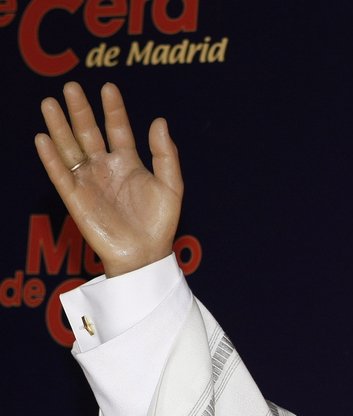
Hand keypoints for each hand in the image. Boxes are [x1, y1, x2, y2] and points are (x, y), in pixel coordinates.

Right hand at [35, 82, 182, 276]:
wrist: (146, 253)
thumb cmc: (160, 223)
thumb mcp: (171, 186)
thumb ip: (166, 154)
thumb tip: (159, 121)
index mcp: (129, 162)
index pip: (118, 128)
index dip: (113, 109)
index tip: (108, 87)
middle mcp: (105, 168)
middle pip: (88, 133)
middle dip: (80, 110)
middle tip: (70, 86)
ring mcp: (89, 181)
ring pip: (70, 148)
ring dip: (59, 126)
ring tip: (50, 103)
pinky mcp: (75, 198)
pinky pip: (60, 174)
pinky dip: (51, 157)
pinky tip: (43, 138)